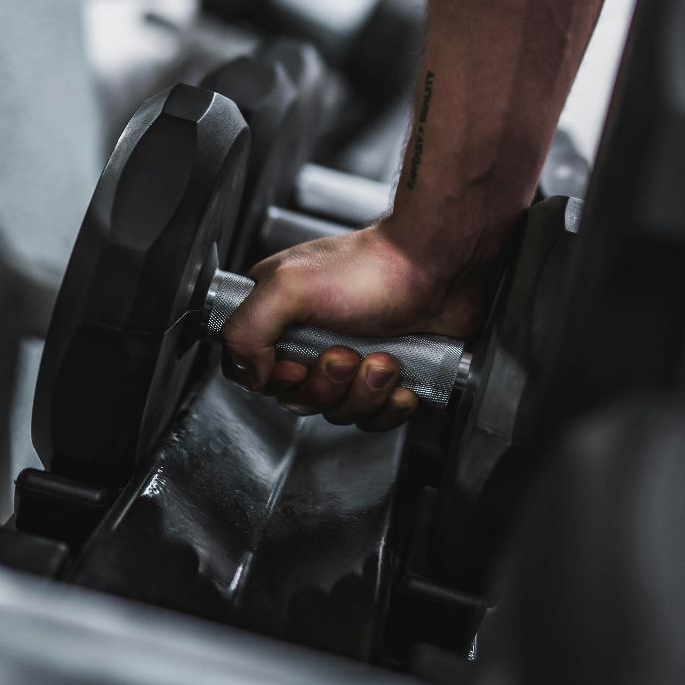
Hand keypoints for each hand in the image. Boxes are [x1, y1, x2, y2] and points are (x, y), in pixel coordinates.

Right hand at [220, 223, 493, 429]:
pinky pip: (376, 417)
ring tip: (383, 358)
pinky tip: (402, 377)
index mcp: (280, 315)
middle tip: (346, 353)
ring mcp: (351, 358)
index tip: (298, 365)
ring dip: (364, 391)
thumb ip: (246, 329)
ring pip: (339, 411)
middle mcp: (311, 338)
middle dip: (327, 385)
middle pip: (298, 398)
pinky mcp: (387, 376)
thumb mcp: (289, 286)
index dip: (276, 381)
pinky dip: (390, 405)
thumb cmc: (371, 268)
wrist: (439, 266)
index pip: (252, 372)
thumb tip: (251, 374)